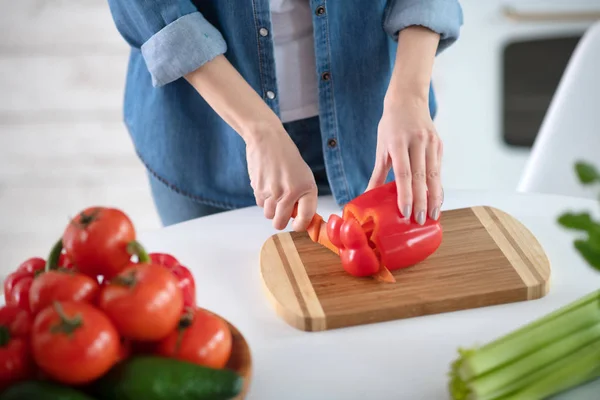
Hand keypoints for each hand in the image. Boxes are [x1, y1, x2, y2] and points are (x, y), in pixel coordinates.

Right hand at [183, 55, 317, 230]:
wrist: (267, 139)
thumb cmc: (287, 157)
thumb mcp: (303, 175)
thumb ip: (302, 197)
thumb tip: (298, 219)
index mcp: (306, 188)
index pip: (304, 219)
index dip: (300, 226)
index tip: (297, 226)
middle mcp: (290, 193)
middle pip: (280, 223)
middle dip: (281, 220)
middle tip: (283, 211)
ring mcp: (272, 192)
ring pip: (269, 215)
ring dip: (271, 209)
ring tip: (274, 192)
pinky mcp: (258, 189)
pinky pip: (260, 205)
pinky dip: (263, 199)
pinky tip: (266, 184)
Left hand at [366, 97, 442, 224]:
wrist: (408, 99)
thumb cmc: (391, 125)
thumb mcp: (381, 147)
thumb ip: (378, 173)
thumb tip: (368, 195)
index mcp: (398, 143)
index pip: (403, 174)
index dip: (405, 195)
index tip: (406, 213)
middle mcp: (417, 142)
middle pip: (421, 177)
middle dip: (422, 201)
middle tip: (420, 221)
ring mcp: (431, 142)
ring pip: (434, 175)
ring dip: (434, 197)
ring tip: (432, 215)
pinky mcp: (439, 144)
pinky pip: (438, 169)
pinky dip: (438, 186)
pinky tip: (436, 200)